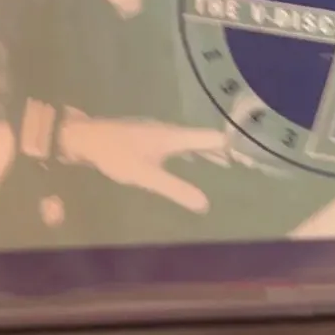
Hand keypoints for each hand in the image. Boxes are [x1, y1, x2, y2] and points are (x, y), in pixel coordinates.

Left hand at [59, 111, 226, 211]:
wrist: (84, 138)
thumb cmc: (116, 155)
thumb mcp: (147, 176)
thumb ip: (175, 189)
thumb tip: (205, 204)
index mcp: (172, 136)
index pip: (210, 137)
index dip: (230, 144)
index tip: (249, 152)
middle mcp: (167, 130)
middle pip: (201, 138)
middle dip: (220, 150)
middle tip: (242, 162)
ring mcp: (155, 131)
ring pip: (187, 140)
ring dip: (203, 151)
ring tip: (220, 163)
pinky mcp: (145, 136)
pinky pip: (176, 142)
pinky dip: (189, 151)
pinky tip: (186, 160)